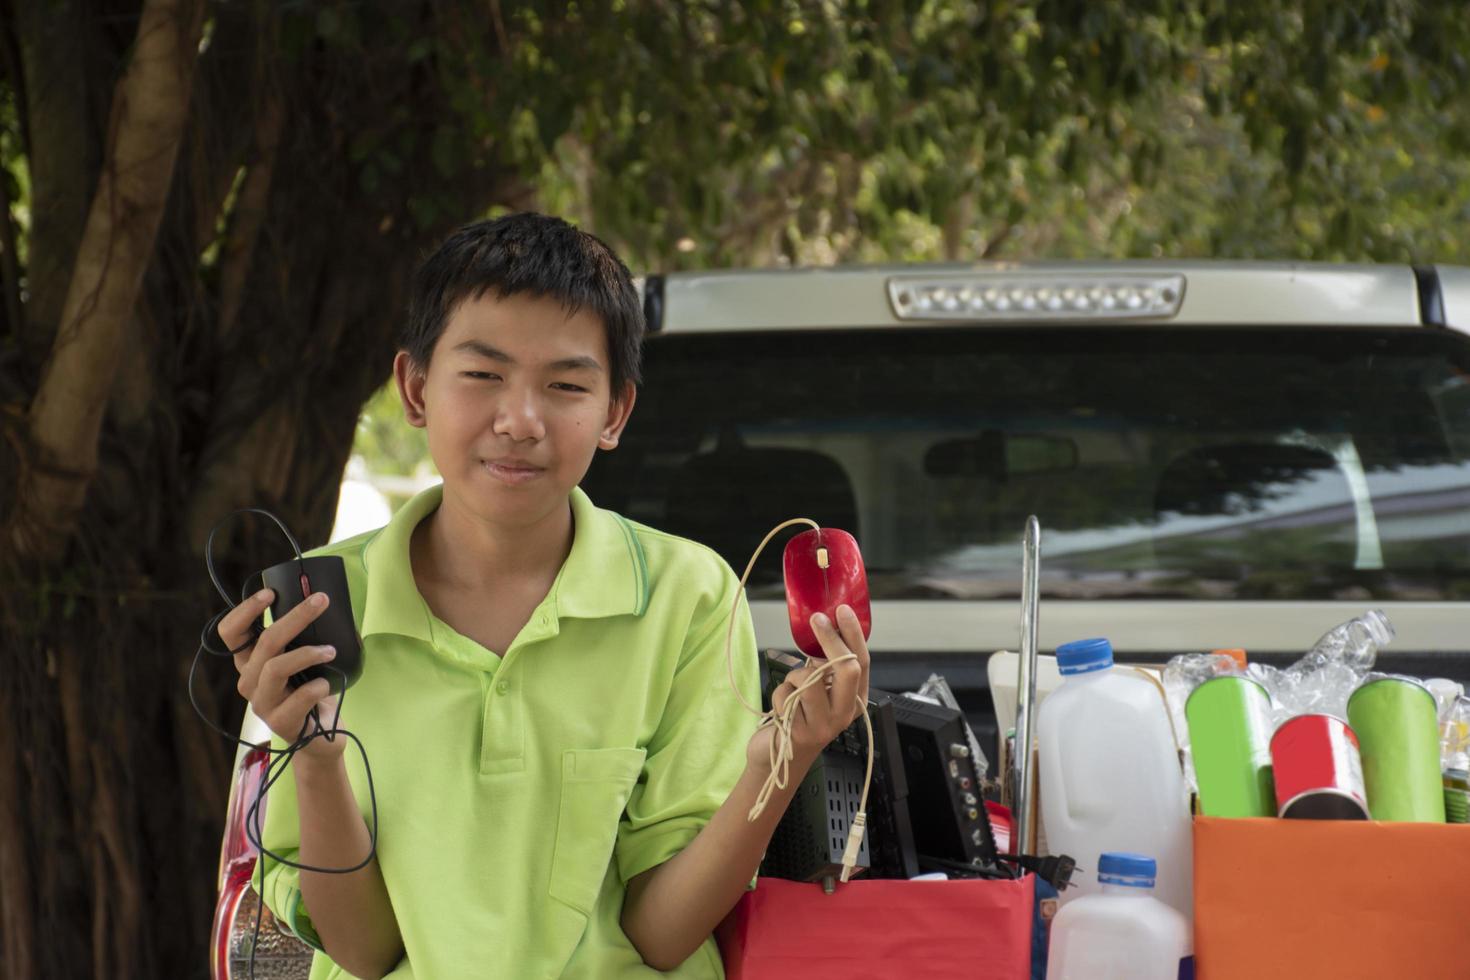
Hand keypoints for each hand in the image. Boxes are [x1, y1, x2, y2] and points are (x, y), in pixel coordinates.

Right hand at [218, 588, 345, 759]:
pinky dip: (317, 686)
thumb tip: (322, 603)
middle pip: (264, 642)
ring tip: (331, 650)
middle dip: (295, 617)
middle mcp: (249, 681)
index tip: (270, 593)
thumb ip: (303, 637)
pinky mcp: (281, 722)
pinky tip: (326, 684)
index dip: (245, 610)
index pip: (231, 632)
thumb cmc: (311, 690)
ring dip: (307, 653)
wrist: (321, 736)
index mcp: (250, 662)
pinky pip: (299, 697)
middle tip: (321, 601)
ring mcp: (262, 703)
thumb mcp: (304, 660)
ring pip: (276, 668)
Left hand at [747, 604, 870, 774]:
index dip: (853, 634)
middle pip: (846, 668)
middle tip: (816, 619)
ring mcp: (823, 725)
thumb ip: (826, 671)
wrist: (778, 759)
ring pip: (809, 679)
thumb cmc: (800, 718)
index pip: (862, 662)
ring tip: (792, 689)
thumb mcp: (820, 693)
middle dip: (829, 640)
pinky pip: (786, 694)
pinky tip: (782, 709)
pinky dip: (779, 694)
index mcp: (855, 701)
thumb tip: (824, 631)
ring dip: (794, 675)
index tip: (842, 610)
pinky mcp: (799, 731)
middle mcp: (844, 714)